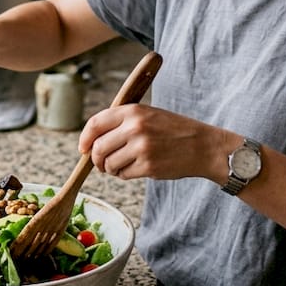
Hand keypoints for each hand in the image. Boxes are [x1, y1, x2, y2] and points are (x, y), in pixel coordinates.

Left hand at [79, 104, 216, 180]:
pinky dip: (125, 175)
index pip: (95, 124)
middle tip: (102, 164)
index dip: (85, 138)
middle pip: (98, 148)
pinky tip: (137, 168)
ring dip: (111, 169)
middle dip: (96, 160)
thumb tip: (91, 141)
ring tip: (123, 165)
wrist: (203, 146)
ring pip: (109, 164)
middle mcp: (135, 127)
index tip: (83, 148)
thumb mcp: (148, 114)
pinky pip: (123, 174)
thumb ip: (121, 122)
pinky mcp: (148, 166)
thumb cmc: (173, 130)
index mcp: (133, 111)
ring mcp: (142, 147)